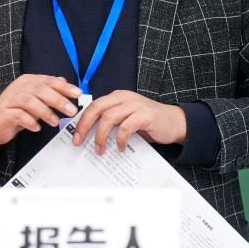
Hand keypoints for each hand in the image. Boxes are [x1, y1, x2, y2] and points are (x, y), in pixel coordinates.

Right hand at [0, 75, 81, 157]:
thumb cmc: (15, 111)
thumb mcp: (34, 99)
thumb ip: (48, 91)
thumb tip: (65, 82)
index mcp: (28, 82)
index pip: (49, 81)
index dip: (64, 87)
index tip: (78, 94)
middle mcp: (19, 88)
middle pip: (40, 90)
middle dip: (58, 100)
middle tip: (71, 110)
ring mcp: (10, 100)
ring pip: (30, 101)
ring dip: (45, 112)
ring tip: (55, 122)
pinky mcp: (4, 114)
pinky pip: (18, 116)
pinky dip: (30, 121)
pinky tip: (37, 127)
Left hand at [71, 90, 186, 154]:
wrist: (174, 122)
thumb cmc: (148, 123)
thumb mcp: (126, 118)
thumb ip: (110, 122)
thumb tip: (88, 136)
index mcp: (117, 97)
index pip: (93, 105)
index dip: (81, 120)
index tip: (74, 136)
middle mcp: (124, 98)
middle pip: (97, 108)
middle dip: (84, 126)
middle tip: (79, 142)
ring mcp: (135, 105)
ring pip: (109, 118)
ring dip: (101, 137)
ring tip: (100, 150)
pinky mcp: (145, 115)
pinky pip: (126, 127)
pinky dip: (120, 140)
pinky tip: (119, 148)